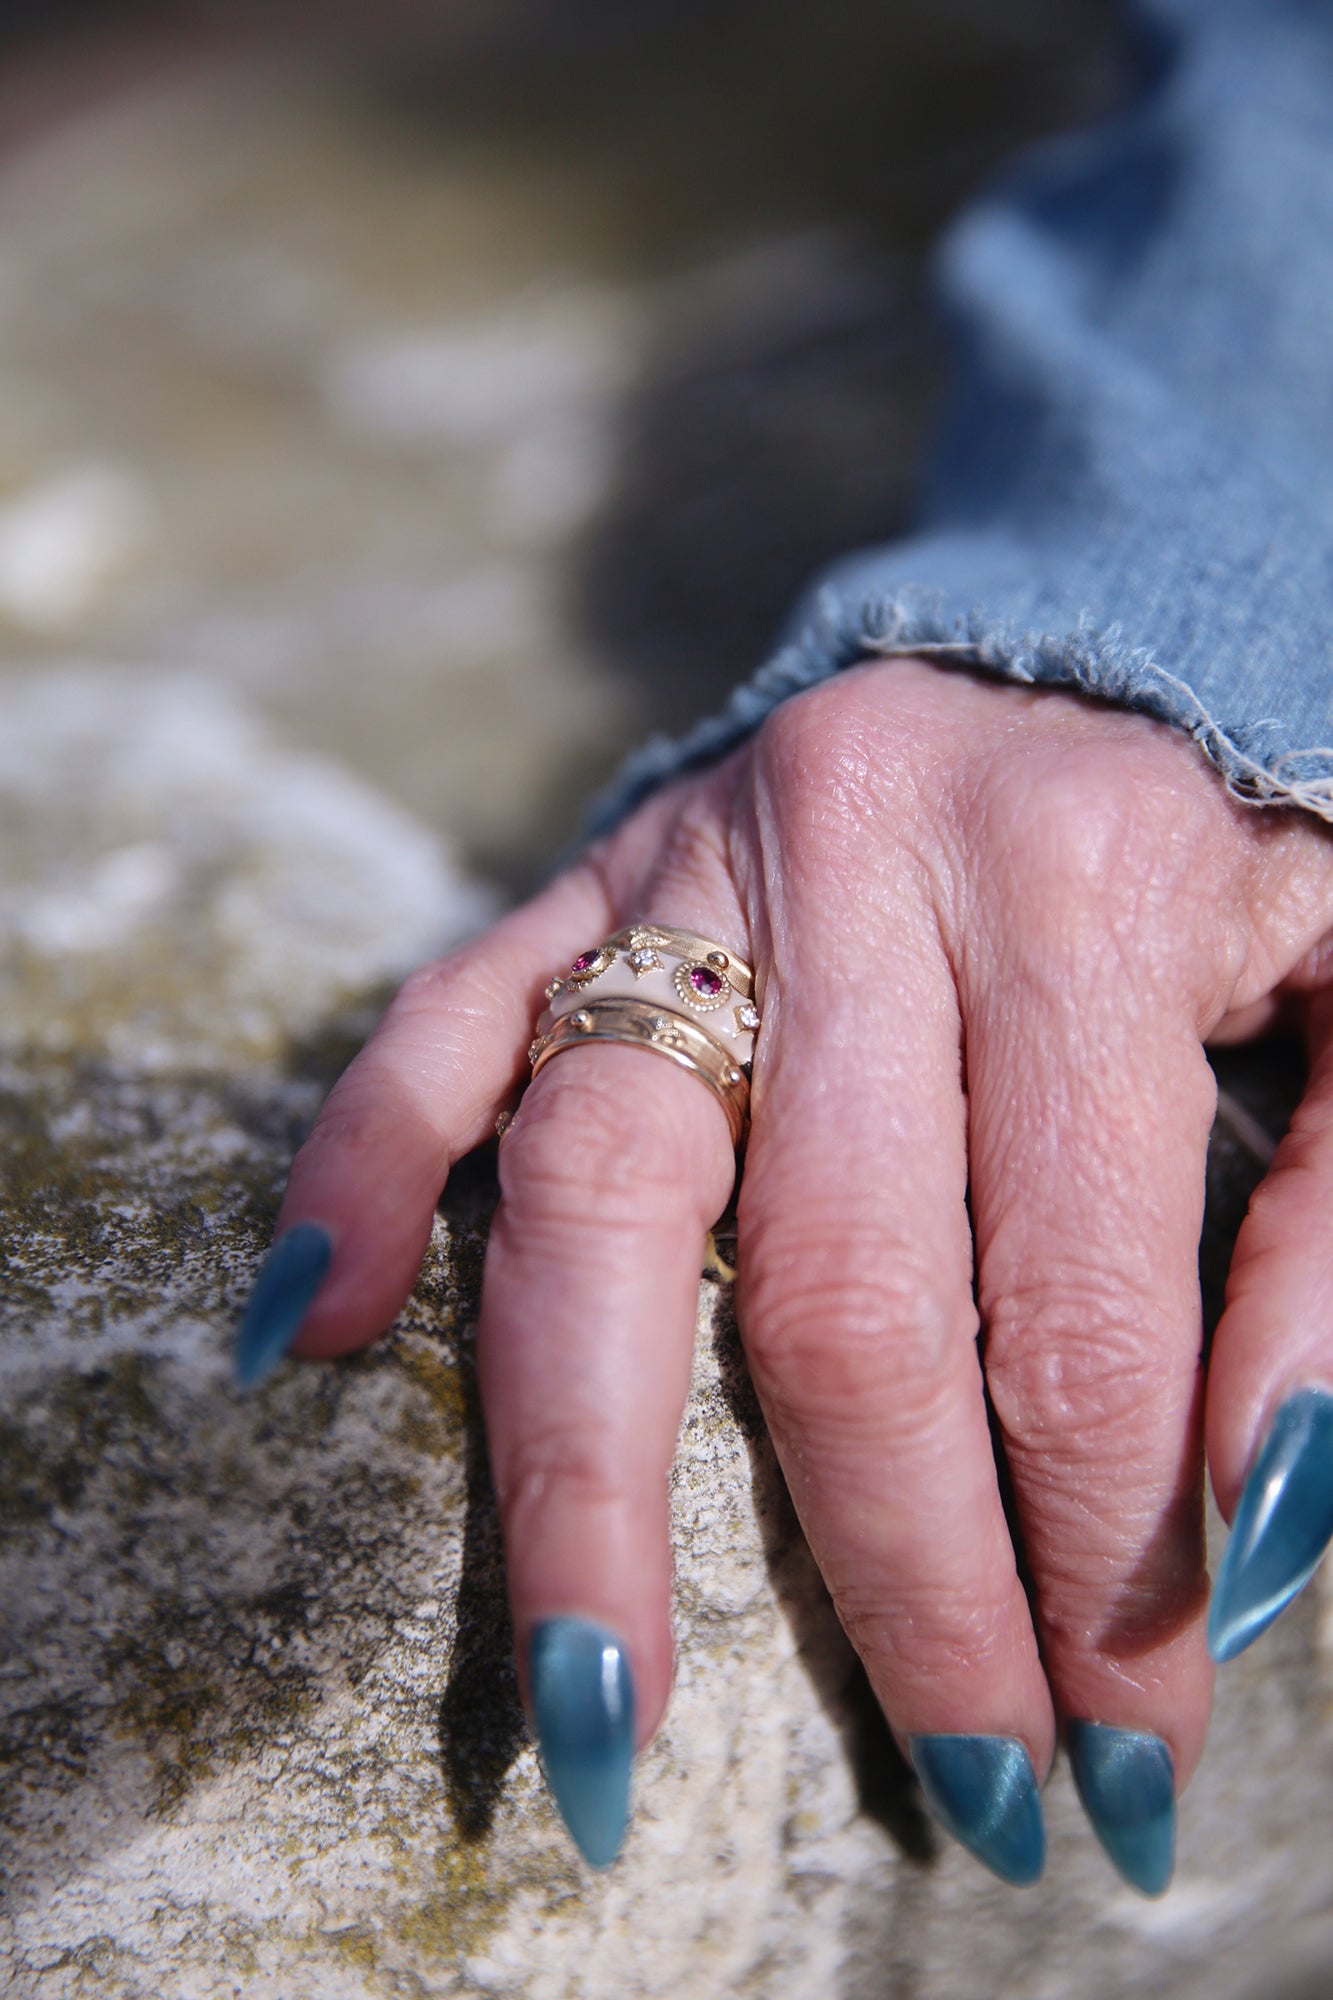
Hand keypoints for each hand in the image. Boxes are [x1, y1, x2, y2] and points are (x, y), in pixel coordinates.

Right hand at [240, 657, 1332, 1890]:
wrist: (1090, 622)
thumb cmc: (1256, 834)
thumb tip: (1262, 1535)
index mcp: (1086, 891)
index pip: (1069, 1306)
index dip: (1104, 1560)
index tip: (1128, 1749)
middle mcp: (859, 868)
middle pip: (832, 1294)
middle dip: (896, 1581)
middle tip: (961, 1797)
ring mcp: (691, 865)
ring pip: (593, 1190)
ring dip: (579, 1467)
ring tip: (588, 1705)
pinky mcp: (589, 866)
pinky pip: (439, 1018)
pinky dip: (363, 1168)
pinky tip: (306, 1331)